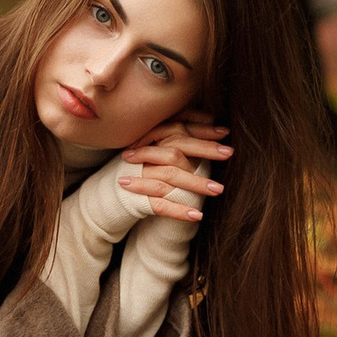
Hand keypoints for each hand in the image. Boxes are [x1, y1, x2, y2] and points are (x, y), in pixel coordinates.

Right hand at [116, 112, 229, 227]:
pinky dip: (179, 211)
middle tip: (229, 153)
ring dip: (196, 183)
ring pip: (170, 177)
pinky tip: (197, 216)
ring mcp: (138, 177)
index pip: (177, 130)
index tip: (224, 132)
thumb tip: (211, 120)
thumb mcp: (155, 150)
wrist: (107, 198)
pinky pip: (159, 205)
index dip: (201, 130)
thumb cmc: (139, 172)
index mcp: (148, 141)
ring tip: (219, 189)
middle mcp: (143, 156)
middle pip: (176, 149)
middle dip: (204, 150)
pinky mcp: (135, 199)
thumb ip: (177, 137)